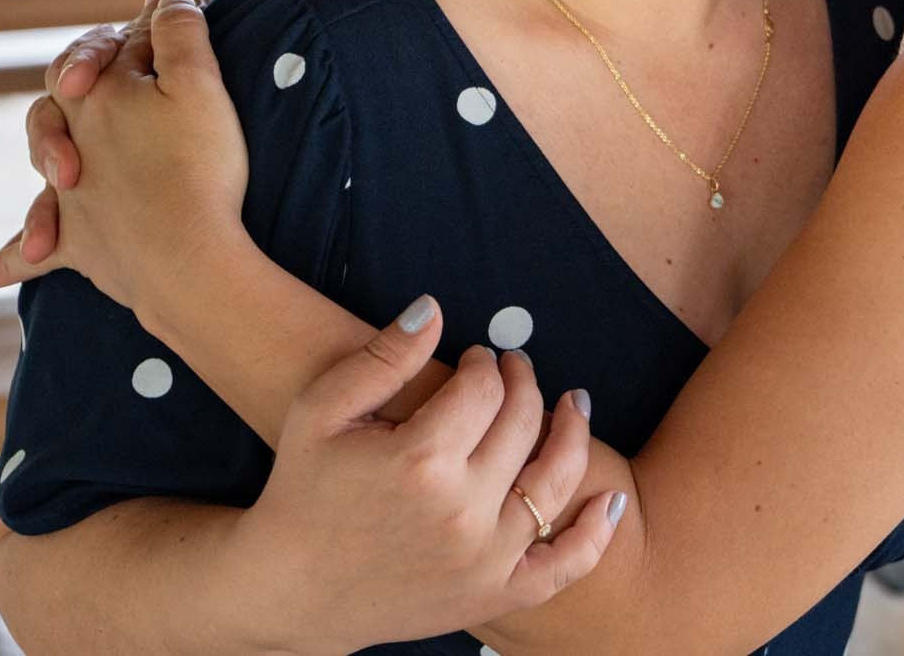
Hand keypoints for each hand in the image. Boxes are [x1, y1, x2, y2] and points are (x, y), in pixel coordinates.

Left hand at [0, 0, 239, 322]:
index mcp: (96, 96)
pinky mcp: (76, 247)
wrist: (187, 259)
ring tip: (71, 167)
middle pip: (61, 100)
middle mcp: (72, 143)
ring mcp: (70, 199)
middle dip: (85, 83)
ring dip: (50, 162)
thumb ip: (181, 32)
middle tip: (122, 82)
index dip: (142, 37)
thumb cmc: (197, 168)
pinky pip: (29, 256)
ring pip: (45, 167)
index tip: (176, 32)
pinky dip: (3, 263)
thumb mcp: (200, 82)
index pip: (105, 52)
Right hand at [230, 297, 625, 653]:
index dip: (485, 362)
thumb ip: (383, 357)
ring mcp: (484, 559)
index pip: (484, 388)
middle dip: (524, 384)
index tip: (476, 357)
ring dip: (572, 434)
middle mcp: (461, 511)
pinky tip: (613, 500)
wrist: (290, 590)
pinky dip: (596, 535)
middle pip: (523, 424)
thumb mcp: (320, 411)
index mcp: (420, 460)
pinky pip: (564, 566)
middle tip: (515, 369)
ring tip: (573, 405)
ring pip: (554, 482)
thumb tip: (435, 307)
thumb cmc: (302, 491)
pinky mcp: (493, 595)